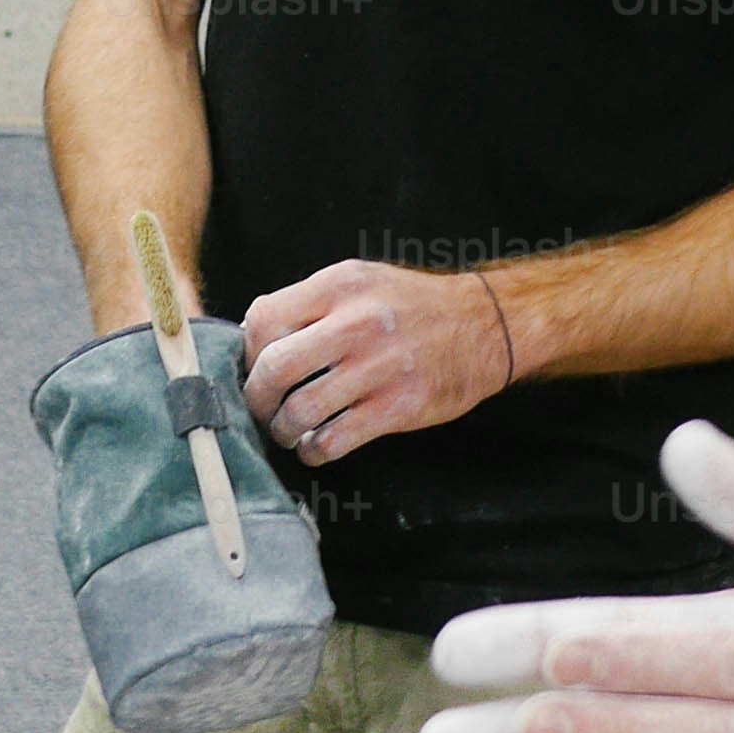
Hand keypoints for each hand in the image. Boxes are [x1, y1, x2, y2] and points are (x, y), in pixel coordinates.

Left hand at [239, 260, 514, 463]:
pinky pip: (333, 439)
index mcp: (340, 286)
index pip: (263, 320)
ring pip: (300, 410)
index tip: (256, 369)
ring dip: (284, 430)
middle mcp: (356, 323)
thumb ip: (310, 303)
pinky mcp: (398, 406)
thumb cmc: (413, 307)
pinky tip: (317, 446)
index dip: (248, 353)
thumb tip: (253, 336)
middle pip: (274, 368)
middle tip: (263, 410)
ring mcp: (378, 366)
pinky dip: (314, 451)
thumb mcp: (361, 282)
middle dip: (258, 398)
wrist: (485, 325)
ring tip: (290, 431)